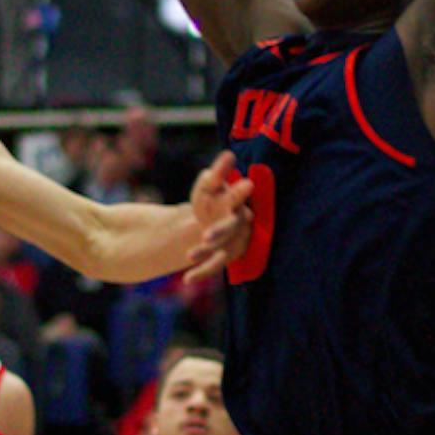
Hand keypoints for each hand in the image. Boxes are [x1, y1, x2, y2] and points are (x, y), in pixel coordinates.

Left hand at [185, 152, 253, 284]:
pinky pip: (214, 266)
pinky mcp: (224, 256)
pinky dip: (202, 272)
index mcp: (236, 203)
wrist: (210, 219)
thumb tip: (229, 154)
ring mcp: (232, 241)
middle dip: (220, 231)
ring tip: (189, 256)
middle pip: (231, 227)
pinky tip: (187, 280)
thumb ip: (219, 172)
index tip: (246, 185)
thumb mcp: (210, 185)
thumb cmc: (212, 197)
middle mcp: (238, 223)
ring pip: (222, 250)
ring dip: (207, 254)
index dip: (240, 192)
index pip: (237, 197)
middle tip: (206, 236)